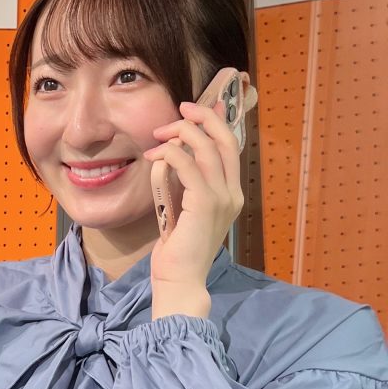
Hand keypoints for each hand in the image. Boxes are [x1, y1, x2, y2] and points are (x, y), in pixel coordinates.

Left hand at [144, 96, 245, 318]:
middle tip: (181, 109)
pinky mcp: (203, 204)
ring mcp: (221, 198)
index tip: (198, 108)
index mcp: (231, 194)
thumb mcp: (183, 209)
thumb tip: (173, 154)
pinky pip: (188, 166)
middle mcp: (232, 193)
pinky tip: (156, 156)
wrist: (180, 280)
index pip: (230, 147)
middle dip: (203, 118)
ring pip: (206, 148)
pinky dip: (171, 154)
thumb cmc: (178, 250)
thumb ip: (184, 183)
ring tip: (158, 135)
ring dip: (181, 134)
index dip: (217, 122)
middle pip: (225, 140)